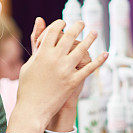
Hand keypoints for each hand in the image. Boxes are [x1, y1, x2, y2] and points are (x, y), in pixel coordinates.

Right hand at [29, 17, 96, 131]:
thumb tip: (39, 24)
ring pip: (82, 49)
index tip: (64, 22)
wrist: (32, 109)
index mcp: (42, 53)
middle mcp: (55, 59)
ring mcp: (65, 70)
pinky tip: (105, 54)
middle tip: (82, 23)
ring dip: (90, 39)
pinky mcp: (73, 82)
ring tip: (94, 33)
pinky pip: (89, 68)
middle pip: (69, 36)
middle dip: (77, 27)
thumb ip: (36, 45)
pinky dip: (99, 61)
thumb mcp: (28, 64)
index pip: (53, 31)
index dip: (59, 24)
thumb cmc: (27, 87)